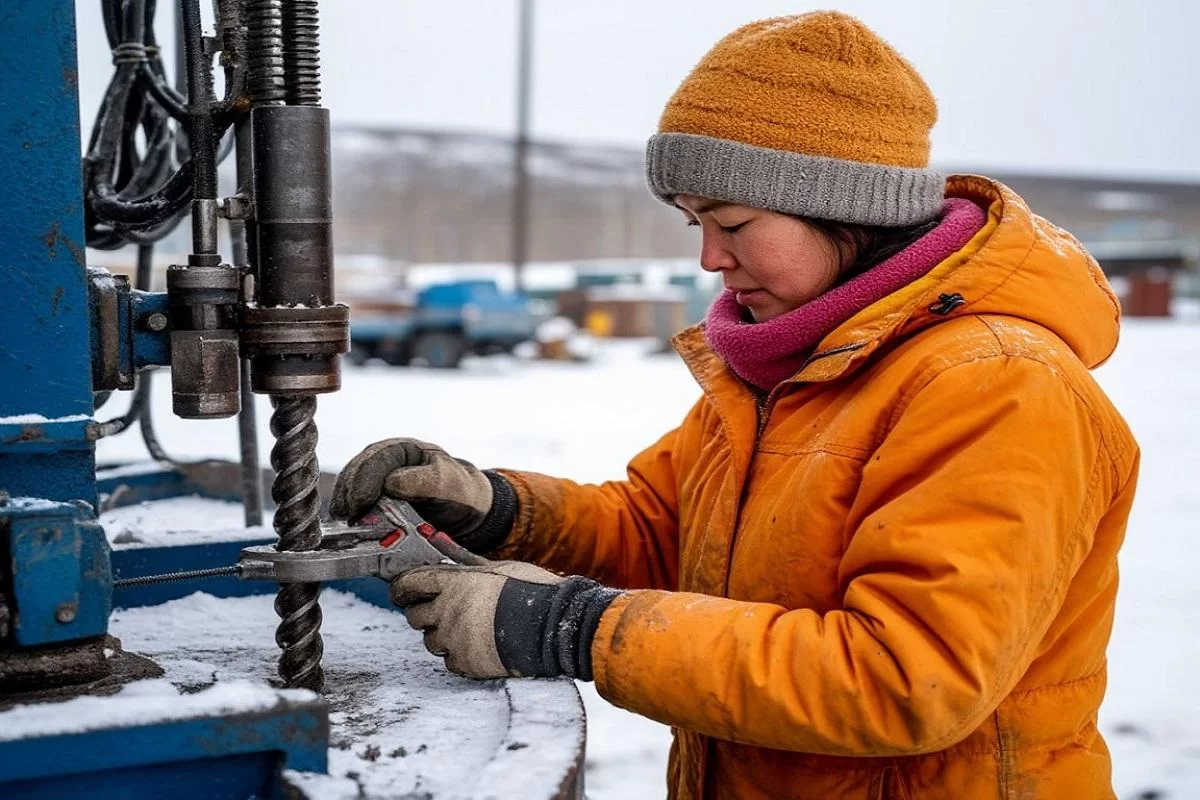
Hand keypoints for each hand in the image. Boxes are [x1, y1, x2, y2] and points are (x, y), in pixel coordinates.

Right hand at [330, 438, 499, 539]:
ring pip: (353, 483)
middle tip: (346, 513)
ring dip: (346, 501)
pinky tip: (347, 523)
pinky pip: (356, 499)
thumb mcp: (447, 483)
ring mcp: (377, 479)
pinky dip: (350, 510)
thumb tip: (391, 483)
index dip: (365, 479)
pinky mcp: (374, 498)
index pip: (378, 458)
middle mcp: (386, 461)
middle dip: (350, 491)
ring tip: (343, 519)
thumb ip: (423, 481)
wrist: (464, 508)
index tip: (360, 501)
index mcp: (404, 450)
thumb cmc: (457, 490)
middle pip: (359, 470)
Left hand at [391, 560, 619, 679]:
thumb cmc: (529, 590)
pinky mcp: (465, 664)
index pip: (407, 585)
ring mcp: (454, 640)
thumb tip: (445, 547)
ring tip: (469, 629)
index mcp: (452, 583)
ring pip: (431, 641)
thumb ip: (465, 561)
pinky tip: (479, 645)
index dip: (402, 589)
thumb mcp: (497, 567)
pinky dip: (460, 656)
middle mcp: (446, 611)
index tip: (403, 592)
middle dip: (425, 614)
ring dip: (443, 636)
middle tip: (443, 611)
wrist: (552, 625)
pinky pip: (450, 662)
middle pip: (414, 617)